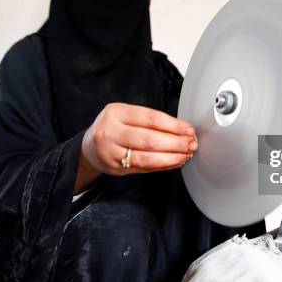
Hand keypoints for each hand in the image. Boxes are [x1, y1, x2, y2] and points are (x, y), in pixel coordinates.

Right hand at [79, 103, 196, 178]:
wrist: (90, 146)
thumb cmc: (114, 127)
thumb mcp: (126, 115)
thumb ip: (149, 121)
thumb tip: (183, 129)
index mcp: (116, 113)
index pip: (151, 119)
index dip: (174, 125)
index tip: (189, 130)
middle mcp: (110, 132)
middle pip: (150, 140)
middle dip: (176, 143)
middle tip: (191, 144)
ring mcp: (111, 152)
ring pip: (147, 158)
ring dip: (172, 157)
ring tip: (186, 154)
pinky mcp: (116, 168)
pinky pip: (144, 169)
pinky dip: (163, 166)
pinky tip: (175, 162)